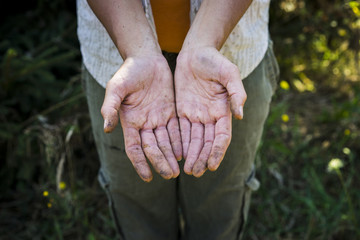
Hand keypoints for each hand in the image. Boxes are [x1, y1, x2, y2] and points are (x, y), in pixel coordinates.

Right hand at [101, 55, 181, 181]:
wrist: (146, 57)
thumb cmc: (128, 72)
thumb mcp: (116, 87)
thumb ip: (110, 106)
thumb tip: (107, 128)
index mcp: (129, 122)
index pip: (135, 149)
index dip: (140, 163)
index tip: (148, 177)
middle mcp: (144, 124)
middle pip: (153, 148)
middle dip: (160, 162)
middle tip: (171, 175)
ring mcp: (158, 118)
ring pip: (165, 142)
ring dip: (171, 156)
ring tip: (179, 170)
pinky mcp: (170, 111)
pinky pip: (176, 129)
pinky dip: (179, 141)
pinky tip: (185, 152)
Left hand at [175, 47, 246, 176]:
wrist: (195, 52)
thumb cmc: (214, 61)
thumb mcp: (229, 73)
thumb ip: (236, 93)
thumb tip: (240, 115)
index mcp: (223, 110)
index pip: (221, 136)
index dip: (217, 151)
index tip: (211, 165)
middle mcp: (210, 116)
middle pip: (207, 142)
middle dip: (202, 158)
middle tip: (195, 173)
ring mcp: (196, 114)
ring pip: (194, 140)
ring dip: (192, 155)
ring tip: (187, 170)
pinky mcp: (183, 110)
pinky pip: (181, 130)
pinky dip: (181, 143)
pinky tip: (177, 155)